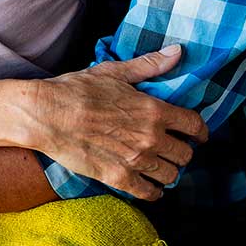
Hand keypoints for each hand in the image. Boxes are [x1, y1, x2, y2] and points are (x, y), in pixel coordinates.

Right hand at [19, 45, 208, 200]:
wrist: (46, 115)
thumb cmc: (77, 90)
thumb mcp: (114, 72)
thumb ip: (149, 65)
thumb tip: (177, 52)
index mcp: (154, 110)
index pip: (194, 125)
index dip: (199, 131)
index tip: (197, 135)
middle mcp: (151, 138)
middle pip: (185, 154)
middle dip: (181, 151)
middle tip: (172, 149)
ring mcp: (136, 160)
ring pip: (171, 175)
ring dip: (168, 172)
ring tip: (159, 167)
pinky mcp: (119, 178)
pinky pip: (149, 193)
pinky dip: (154, 192)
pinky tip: (150, 187)